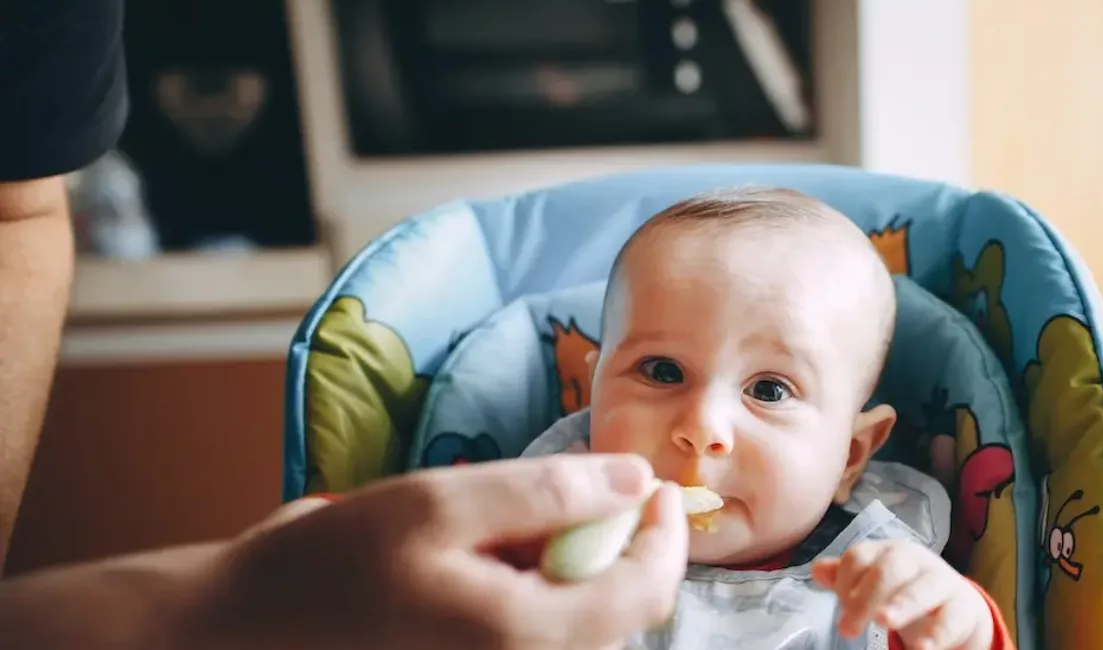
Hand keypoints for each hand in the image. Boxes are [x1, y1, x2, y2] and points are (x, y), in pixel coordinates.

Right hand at [189, 453, 687, 649]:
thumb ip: (549, 491)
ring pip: (579, 619)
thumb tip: (636, 480)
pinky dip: (532, 587)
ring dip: (565, 566)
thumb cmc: (334, 564)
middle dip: (605, 545)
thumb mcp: (442, 503)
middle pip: (617, 608)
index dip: (664, 532)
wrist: (250, 627)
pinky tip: (478, 564)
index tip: (654, 482)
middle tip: (557, 497)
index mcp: (526, 638)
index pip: (645, 592)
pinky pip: (538, 628)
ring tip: (495, 534)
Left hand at [813, 539, 994, 649]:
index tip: (841, 604)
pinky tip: (922, 649)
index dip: (845, 580)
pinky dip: (936, 634)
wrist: (956, 604)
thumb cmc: (906, 588)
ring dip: (902, 604)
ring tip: (883, 622)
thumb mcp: (876, 580)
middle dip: (867, 596)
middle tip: (848, 628)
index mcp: (888, 552)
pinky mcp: (962, 608)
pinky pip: (951, 618)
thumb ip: (846, 577)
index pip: (860, 557)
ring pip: (923, 588)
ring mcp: (941, 582)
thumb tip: (817, 571)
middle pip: (889, 569)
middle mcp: (916, 561)